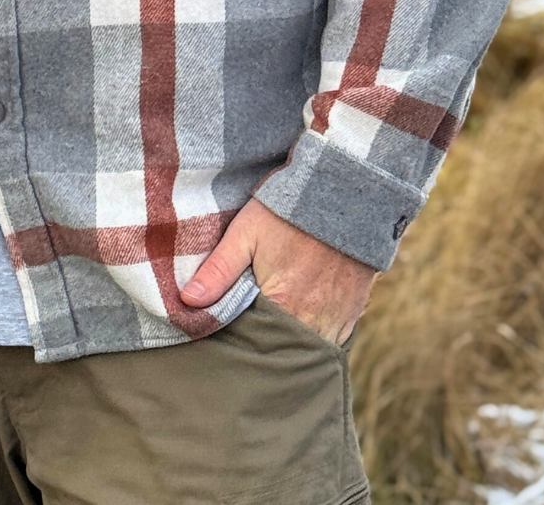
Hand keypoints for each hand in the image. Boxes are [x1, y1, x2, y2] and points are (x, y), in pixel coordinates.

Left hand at [178, 198, 375, 343]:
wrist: (344, 193)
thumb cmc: (288, 212)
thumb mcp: (246, 233)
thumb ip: (219, 270)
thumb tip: (188, 302)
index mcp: (285, 305)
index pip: (257, 343)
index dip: (244, 342)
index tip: (231, 339)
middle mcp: (315, 320)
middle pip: (286, 350)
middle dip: (269, 349)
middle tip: (252, 340)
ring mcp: (339, 317)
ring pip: (311, 349)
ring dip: (294, 345)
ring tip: (276, 333)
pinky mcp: (355, 310)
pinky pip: (335, 338)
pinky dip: (318, 335)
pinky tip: (304, 323)